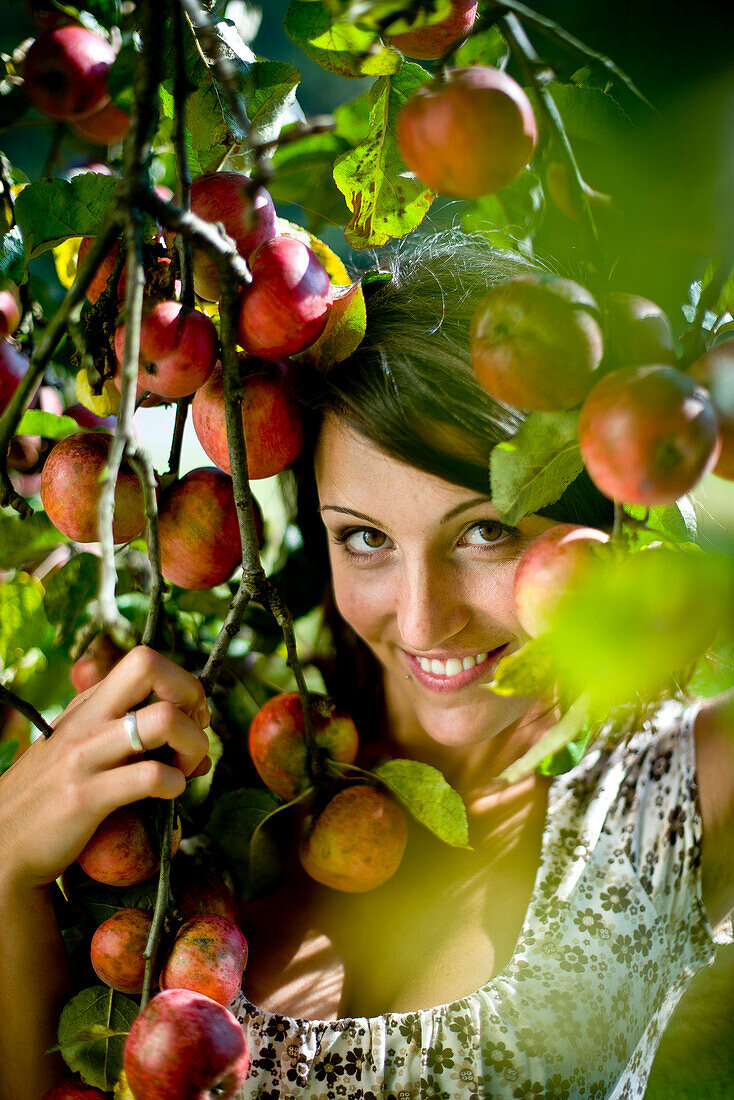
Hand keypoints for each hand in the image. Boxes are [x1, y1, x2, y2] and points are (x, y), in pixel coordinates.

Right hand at [0, 646, 210, 891]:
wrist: (3, 844)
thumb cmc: (54, 794)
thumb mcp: (83, 748)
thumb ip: (132, 738)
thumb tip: (198, 748)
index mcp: (89, 703)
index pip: (145, 661)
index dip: (181, 685)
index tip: (190, 718)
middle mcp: (87, 719)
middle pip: (148, 664)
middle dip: (190, 693)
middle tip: (194, 731)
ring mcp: (85, 755)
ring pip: (164, 720)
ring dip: (193, 744)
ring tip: (186, 768)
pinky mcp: (85, 797)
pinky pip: (150, 776)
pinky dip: (175, 785)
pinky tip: (169, 794)